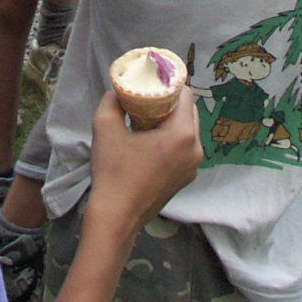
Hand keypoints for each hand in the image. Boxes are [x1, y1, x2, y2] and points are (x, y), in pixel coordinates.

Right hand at [82, 88, 202, 229]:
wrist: (117, 217)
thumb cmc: (113, 172)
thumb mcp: (105, 128)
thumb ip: (112, 101)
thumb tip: (118, 91)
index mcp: (182, 134)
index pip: (186, 95)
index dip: (169, 85)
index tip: (151, 84)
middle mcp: (195, 149)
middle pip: (189, 112)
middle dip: (170, 103)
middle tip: (146, 101)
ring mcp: (193, 167)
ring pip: (188, 131)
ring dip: (171, 122)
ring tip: (146, 122)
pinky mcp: (186, 178)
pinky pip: (184, 149)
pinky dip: (172, 141)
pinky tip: (150, 144)